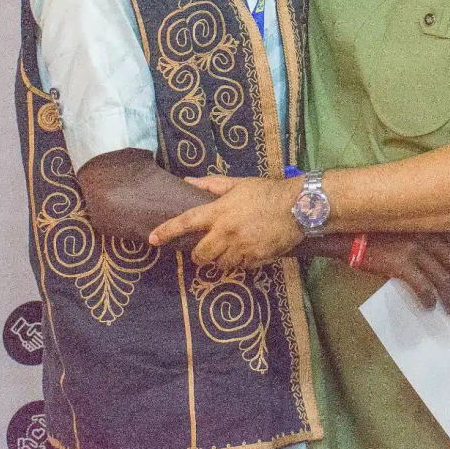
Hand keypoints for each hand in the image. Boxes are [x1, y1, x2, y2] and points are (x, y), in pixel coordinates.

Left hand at [148, 174, 303, 267]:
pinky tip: (246, 252)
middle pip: (200, 254)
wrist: (298, 207)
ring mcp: (241, 248)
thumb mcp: (238, 183)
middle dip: (198, 255)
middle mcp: (226, 233)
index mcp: (219, 212)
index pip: (185, 222)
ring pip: (219, 264)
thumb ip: (211, 185)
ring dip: (219, 259)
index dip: (166, 231)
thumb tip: (187, 181)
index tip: (152, 239)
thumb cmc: (266, 192)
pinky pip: (240, 267)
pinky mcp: (255, 259)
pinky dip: (239, 262)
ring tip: (227, 250)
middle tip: (204, 250)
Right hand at [359, 232, 449, 314]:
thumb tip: (439, 262)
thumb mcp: (406, 228)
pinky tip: (430, 306)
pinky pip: (423, 286)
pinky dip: (430, 298)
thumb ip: (424, 238)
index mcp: (429, 226)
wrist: (350, 236)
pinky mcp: (401, 263)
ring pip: (442, 277)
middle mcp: (426, 235)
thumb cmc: (376, 232)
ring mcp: (414, 249)